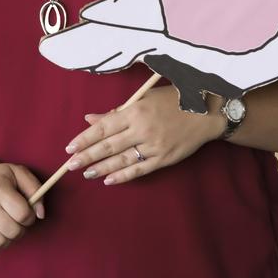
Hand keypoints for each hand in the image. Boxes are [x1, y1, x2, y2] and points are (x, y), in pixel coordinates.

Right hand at [0, 162, 45, 257]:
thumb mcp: (17, 172)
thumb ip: (35, 188)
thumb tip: (41, 214)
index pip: (22, 213)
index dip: (30, 217)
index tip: (26, 213)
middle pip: (12, 230)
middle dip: (20, 230)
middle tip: (17, 222)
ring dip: (8, 240)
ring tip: (6, 229)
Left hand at [64, 85, 219, 185]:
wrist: (207, 112)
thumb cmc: (174, 99)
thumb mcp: (145, 98)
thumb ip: (118, 111)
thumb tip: (91, 119)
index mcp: (136, 110)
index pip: (104, 127)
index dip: (85, 138)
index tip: (70, 147)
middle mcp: (143, 129)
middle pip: (109, 146)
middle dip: (87, 156)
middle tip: (70, 165)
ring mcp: (154, 146)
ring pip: (122, 160)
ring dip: (101, 168)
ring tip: (86, 172)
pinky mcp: (164, 159)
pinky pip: (139, 170)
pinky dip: (123, 176)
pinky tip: (108, 180)